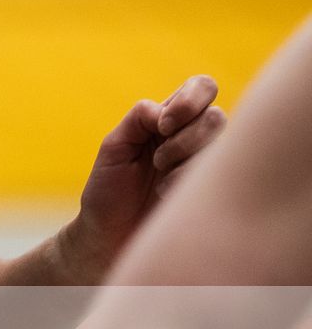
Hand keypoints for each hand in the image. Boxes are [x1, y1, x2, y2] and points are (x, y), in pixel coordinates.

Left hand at [67, 74, 226, 277]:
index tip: (164, 125)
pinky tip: (167, 197)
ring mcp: (207, 167)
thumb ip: (138, 119)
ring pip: (223, 145)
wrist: (107, 240)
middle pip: (217, 117)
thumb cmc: (108, 192)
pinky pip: (220, 175)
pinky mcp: (213, 194)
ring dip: (188, 159)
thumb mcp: (115, 147)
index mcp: (171, 121)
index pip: (202, 88)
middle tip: (158, 160)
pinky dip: (190, 181)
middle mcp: (195, 140)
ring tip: (160, 182)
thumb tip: (165, 112)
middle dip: (187, 136)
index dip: (191, 99)